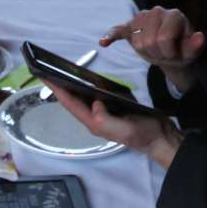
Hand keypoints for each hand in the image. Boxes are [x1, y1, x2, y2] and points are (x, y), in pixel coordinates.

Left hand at [44, 82, 182, 168]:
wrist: (161, 138)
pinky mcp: (114, 107)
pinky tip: (86, 76)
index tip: (45, 75)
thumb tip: (94, 102)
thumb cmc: (142, 135)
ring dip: (71, 85)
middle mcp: (95, 117)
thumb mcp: (123, 129)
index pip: (71, 103)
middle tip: (48, 69)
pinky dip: (89, 85)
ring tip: (61, 70)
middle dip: (60, 85)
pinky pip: (96, 95)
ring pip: (83, 97)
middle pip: (73, 99)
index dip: (57, 89)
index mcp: (94, 122)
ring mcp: (104, 112)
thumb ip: (105, 119)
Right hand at [101, 7, 204, 93]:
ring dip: (145, 52)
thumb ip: (195, 46)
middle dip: (157, 53)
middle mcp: (157, 11)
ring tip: (155, 50)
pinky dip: (110, 36)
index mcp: (174, 15)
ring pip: (137, 42)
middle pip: (149, 42)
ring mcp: (142, 17)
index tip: (174, 53)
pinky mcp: (129, 26)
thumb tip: (200, 37)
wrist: (171, 50)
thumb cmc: (182, 49)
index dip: (168, 52)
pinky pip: (118, 30)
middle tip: (164, 53)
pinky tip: (104, 43)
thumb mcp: (192, 51)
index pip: (164, 39)